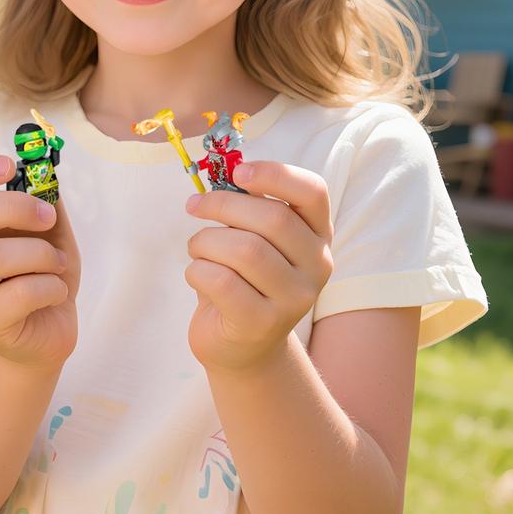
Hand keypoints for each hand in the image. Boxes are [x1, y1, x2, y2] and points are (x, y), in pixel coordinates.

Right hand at [0, 154, 80, 371]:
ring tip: (58, 264)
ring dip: (39, 254)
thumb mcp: (49, 227)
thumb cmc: (43, 269)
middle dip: (14, 207)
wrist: (48, 328)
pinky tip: (57, 292)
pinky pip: (18, 293)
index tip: (9, 166)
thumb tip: (44, 166)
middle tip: (47, 216)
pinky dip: (51, 287)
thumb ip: (45, 195)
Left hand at [183, 160, 332, 374]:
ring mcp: (294, 299)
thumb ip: (248, 205)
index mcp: (318, 234)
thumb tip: (224, 168)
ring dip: (205, 240)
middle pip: (272, 219)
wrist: (242, 345)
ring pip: (245, 250)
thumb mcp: (254, 237)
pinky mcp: (263, 324)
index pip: (313, 192)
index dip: (275, 174)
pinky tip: (197, 273)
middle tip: (194, 205)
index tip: (237, 173)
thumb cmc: (244, 277)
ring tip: (196, 247)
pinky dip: (197, 269)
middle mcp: (317, 265)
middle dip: (222, 205)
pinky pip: (222, 282)